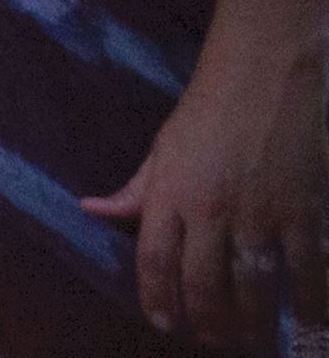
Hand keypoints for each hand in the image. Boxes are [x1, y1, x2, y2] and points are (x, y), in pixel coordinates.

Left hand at [81, 54, 325, 347]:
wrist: (269, 67)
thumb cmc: (212, 105)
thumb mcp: (164, 145)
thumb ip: (136, 189)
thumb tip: (92, 210)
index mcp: (171, 192)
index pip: (155, 261)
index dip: (157, 299)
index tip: (164, 324)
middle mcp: (212, 208)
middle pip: (204, 285)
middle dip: (208, 323)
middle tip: (215, 340)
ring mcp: (262, 211)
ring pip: (256, 288)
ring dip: (254, 323)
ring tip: (254, 339)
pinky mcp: (306, 208)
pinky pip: (309, 269)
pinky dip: (309, 302)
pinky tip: (306, 318)